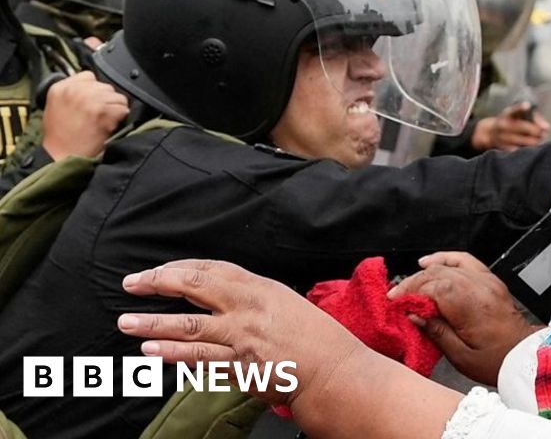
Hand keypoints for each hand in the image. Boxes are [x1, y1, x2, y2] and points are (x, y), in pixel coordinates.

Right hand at [41, 71, 129, 159]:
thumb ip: (74, 92)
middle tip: (98, 117)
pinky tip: (109, 127)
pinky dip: (121, 119)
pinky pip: (124, 109)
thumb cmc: (60, 136)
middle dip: (106, 100)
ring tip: (103, 123)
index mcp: (61, 87)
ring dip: (115, 110)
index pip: (90, 76)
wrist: (61, 157)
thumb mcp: (57, 106)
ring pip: (118, 97)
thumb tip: (96, 86)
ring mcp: (90, 99)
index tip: (94, 102)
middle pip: (106, 86)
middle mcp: (75, 90)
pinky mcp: (103, 111)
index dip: (95, 90)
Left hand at [117, 259, 360, 408]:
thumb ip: (250, 297)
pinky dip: (173, 355)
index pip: (210, 269)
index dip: (178, 268)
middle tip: (132, 285)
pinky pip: (200, 359)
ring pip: (189, 326)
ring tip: (127, 323)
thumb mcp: (284, 303)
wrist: (333, 371)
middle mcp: (248, 308)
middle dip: (158, 284)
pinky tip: (152, 353)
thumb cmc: (315, 338)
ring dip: (153, 324)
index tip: (156, 272)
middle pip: (194, 287)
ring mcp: (243, 338)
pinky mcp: (240, 367)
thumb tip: (217, 295)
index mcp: (259, 288)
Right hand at [389, 252, 541, 384]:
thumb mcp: (460, 356)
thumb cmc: (495, 360)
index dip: (411, 292)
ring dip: (425, 272)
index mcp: (471, 306)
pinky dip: (446, 258)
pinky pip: (464, 260)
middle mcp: (479, 288)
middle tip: (398, 297)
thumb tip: (415, 315)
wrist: (524, 355)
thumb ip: (436, 332)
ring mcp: (486, 281)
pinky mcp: (489, 280)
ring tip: (409, 283)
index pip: (433, 287)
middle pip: (437, 274)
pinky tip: (430, 262)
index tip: (396, 302)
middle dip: (413, 283)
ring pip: (448, 265)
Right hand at [471, 102, 550, 151]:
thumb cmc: (512, 121)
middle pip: (523, 127)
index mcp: (508, 114)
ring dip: (536, 140)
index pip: (514, 109)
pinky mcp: (505, 148)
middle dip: (537, 130)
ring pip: (526, 141)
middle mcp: (503, 125)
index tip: (527, 105)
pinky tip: (531, 146)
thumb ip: (535, 118)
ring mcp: (503, 137)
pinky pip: (522, 150)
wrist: (491, 133)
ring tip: (539, 138)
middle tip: (543, 132)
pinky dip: (529, 148)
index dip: (521, 107)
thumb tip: (548, 128)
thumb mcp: (520, 115)